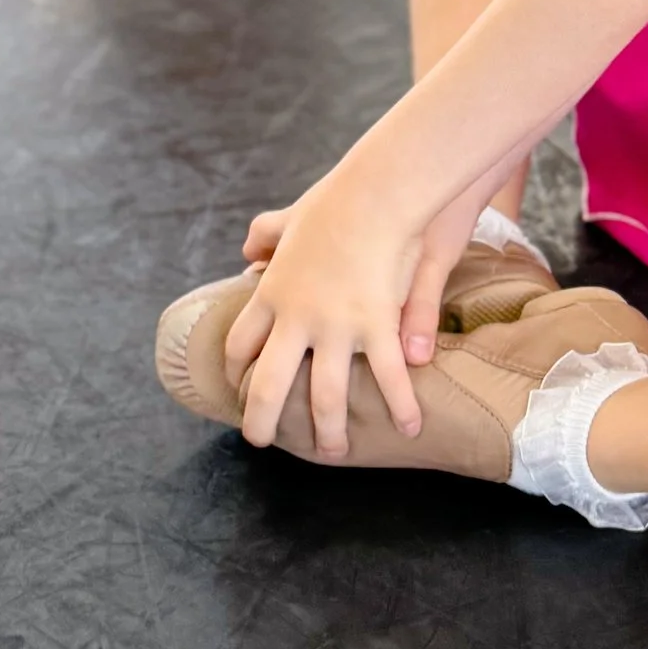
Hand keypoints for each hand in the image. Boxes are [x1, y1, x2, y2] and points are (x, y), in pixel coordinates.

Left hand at [223, 176, 428, 458]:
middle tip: (261, 441)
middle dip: (262, 420)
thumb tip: (246, 251)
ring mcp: (335, 328)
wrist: (371, 195)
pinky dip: (400, 406)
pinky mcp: (375, 327)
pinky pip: (387, 378)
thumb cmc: (334, 202)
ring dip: (329, 431)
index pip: (243, 343)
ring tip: (333, 453)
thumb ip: (267, 234)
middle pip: (269, 385)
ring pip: (325, 397)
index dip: (238, 369)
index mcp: (273, 294)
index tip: (239, 385)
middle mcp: (296, 319)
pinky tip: (409, 427)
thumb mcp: (290, 218)